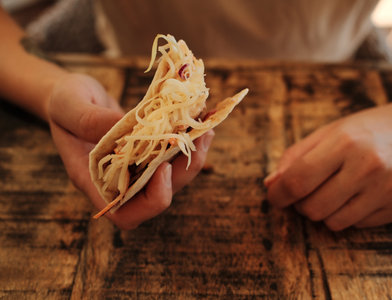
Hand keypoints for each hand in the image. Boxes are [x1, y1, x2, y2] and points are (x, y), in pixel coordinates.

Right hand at [48, 73, 213, 228]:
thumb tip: (129, 132)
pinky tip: (200, 119)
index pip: (124, 214)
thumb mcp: (67, 105)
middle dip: (183, 172)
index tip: (163, 168)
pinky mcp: (147, 152)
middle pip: (157, 195)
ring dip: (192, 156)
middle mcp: (118, 180)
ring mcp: (134, 167)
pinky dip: (188, 140)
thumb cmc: (62, 101)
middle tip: (199, 139)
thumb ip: (90, 120)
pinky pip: (171, 154)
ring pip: (171, 177)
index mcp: (93, 180)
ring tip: (206, 129)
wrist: (71, 93)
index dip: (150, 201)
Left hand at [265, 86, 391, 230]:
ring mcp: (388, 188)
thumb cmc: (366, 130)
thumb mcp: (329, 133)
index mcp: (345, 143)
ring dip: (324, 211)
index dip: (278, 194)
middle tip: (308, 191)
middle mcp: (368, 166)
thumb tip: (271, 184)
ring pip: (333, 222)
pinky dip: (349, 214)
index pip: (298, 180)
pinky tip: (358, 194)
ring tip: (334, 191)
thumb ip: (295, 157)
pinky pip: (358, 225)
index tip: (274, 196)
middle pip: (313, 208)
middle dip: (301, 204)